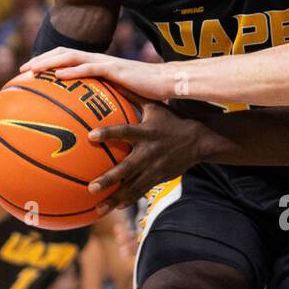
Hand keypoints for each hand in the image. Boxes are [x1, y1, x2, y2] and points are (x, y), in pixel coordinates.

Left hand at [19, 49, 172, 100]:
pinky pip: (89, 67)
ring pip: (72, 56)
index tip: (34, 73)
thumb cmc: (152, 93)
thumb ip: (112, 101)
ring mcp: (107, 63)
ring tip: (32, 70)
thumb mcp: (127, 97)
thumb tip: (100, 120)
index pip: (71, 59)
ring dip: (50, 61)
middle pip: (65, 53)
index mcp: (102, 66)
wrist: (171, 84)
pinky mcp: (116, 69)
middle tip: (23, 71)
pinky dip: (72, 69)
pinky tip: (58, 75)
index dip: (51, 63)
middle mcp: (101, 61)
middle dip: (43, 59)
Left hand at [84, 102, 216, 212]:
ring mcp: (153, 168)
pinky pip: (140, 192)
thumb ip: (131, 95)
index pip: (124, 132)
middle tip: (91, 187)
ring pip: (132, 186)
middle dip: (109, 179)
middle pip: (126, 168)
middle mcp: (148, 153)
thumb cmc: (170, 120)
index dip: (108, 134)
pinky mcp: (158, 178)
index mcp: (146, 133)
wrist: (198, 140)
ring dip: (114, 198)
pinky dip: (127, 200)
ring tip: (98, 210)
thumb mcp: (154, 106)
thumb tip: (111, 79)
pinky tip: (113, 209)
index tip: (91, 136)